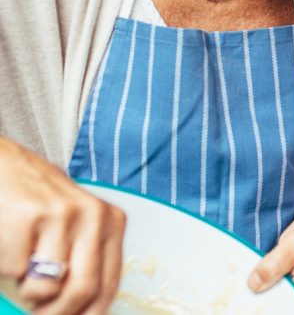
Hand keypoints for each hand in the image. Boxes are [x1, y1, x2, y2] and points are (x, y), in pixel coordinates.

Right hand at [0, 138, 125, 314]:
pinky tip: (10, 243)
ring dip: (27, 290)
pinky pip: (14, 270)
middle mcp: (93, 216)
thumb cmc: (38, 203)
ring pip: (45, 287)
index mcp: (112, 222)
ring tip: (25, 267)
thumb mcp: (75, 227)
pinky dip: (6, 268)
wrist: (3, 165)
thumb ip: (84, 263)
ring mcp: (60, 214)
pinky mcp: (27, 216)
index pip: (109, 286)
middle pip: (83, 290)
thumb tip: (84, 312)